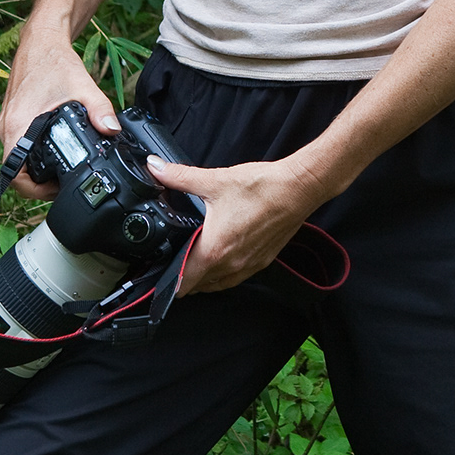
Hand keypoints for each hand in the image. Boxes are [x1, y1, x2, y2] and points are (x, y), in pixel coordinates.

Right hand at [0, 28, 117, 197]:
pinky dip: (32, 156)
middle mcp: (6, 128)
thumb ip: (101, 110)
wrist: (40, 41)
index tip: (56, 190)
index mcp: (17, 125)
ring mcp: (6, 124)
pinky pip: (18, 147)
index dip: (33, 190)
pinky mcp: (11, 120)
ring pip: (16, 160)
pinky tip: (53, 153)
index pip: (13, 174)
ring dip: (35, 171)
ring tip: (61, 172)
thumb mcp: (83, 86)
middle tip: (64, 184)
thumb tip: (112, 131)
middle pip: (15, 172)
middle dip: (38, 184)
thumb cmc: (54, 61)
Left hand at [146, 153, 322, 293]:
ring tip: (193, 270)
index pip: (183, 281)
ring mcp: (249, 265)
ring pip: (219, 285)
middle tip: (171, 270)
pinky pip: (237, 278)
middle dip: (184, 282)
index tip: (158, 281)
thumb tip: (156, 168)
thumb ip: (180, 176)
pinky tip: (222, 261)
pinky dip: (224, 276)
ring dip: (204, 281)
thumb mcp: (214, 181)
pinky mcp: (263, 260)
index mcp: (215, 249)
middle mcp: (231, 264)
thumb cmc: (262, 188)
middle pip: (200, 287)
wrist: (298, 188)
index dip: (167, 284)